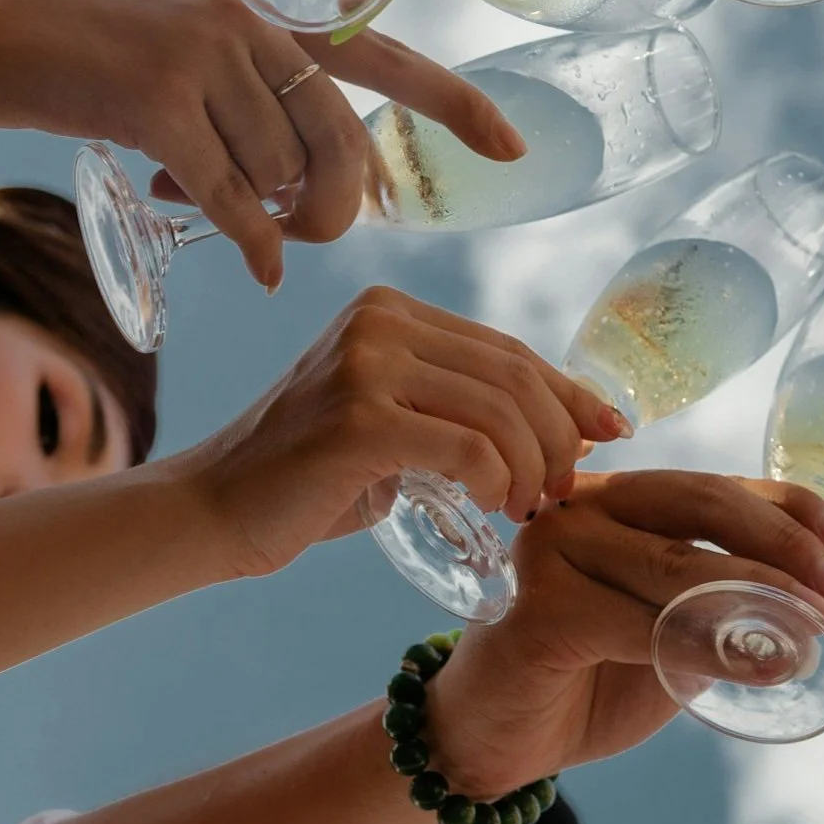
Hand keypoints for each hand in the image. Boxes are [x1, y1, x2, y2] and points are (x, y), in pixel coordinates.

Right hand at [0, 0, 520, 288]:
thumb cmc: (95, 56)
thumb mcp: (199, 47)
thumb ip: (266, 95)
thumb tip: (324, 184)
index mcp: (276, 11)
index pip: (391, 60)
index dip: (457, 106)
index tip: (515, 148)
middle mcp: (255, 25)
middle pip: (345, 144)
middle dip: (333, 207)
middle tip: (297, 229)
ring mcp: (207, 58)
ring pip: (285, 174)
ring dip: (263, 214)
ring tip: (207, 200)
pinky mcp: (157, 101)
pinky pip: (235, 195)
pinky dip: (251, 241)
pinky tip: (255, 266)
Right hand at [171, 288, 625, 578]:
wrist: (211, 512)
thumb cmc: (312, 479)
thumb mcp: (396, 424)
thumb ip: (461, 410)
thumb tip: (570, 427)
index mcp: (391, 311)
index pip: (507, 349)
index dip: (568, 392)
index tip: (612, 430)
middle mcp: (379, 321)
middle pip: (513, 375)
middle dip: (559, 435)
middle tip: (567, 488)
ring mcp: (365, 364)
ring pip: (499, 411)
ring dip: (534, 466)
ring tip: (531, 507)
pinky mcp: (357, 418)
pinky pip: (466, 447)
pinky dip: (498, 480)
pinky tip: (497, 506)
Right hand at [419, 470, 823, 794]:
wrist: (495, 738)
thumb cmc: (588, 676)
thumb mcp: (672, 629)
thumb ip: (726, 602)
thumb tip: (821, 593)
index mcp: (621, 497)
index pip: (719, 485)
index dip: (791, 510)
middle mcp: (584, 505)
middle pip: (702, 504)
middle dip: (784, 545)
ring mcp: (554, 548)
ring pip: (678, 566)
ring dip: (760, 599)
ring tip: (813, 631)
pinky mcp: (538, 607)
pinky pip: (642, 624)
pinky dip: (709, 646)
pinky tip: (759, 666)